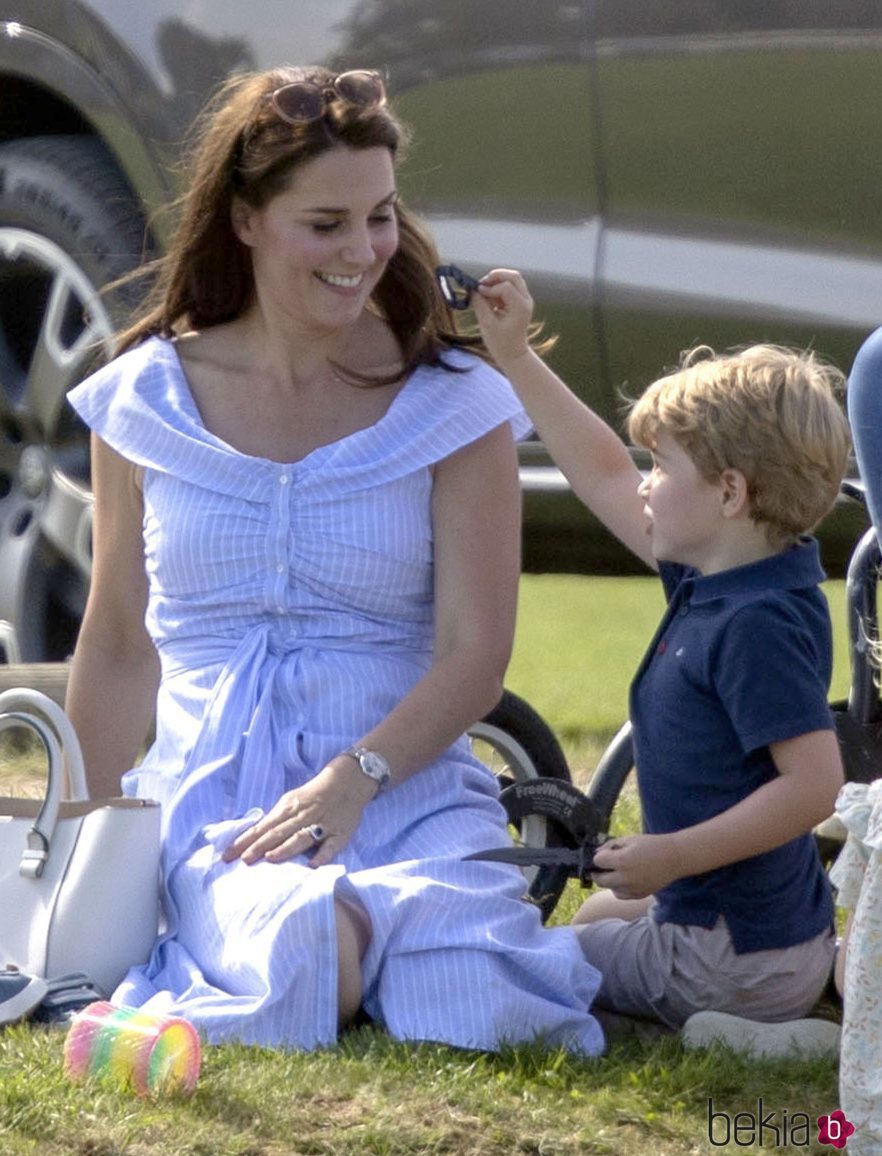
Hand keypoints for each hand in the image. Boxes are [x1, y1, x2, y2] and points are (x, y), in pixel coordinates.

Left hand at [221, 757, 375, 867]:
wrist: (348, 781)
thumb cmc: (315, 794)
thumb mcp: (292, 800)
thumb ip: (277, 819)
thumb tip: (255, 836)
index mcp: (288, 808)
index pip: (262, 827)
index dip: (245, 840)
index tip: (228, 854)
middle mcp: (302, 816)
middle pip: (277, 833)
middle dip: (259, 846)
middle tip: (243, 860)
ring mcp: (321, 825)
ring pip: (301, 837)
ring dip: (285, 848)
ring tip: (270, 858)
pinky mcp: (339, 833)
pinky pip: (331, 846)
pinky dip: (322, 855)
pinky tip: (313, 865)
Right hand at [471, 268, 534, 369]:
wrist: (513, 355)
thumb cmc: (500, 343)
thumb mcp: (487, 324)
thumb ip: (479, 304)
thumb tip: (472, 289)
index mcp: (520, 307)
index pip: (505, 287)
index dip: (489, 288)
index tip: (477, 294)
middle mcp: (526, 300)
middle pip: (513, 276)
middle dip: (495, 276)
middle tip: (480, 285)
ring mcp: (525, 300)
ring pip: (512, 279)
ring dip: (496, 282)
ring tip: (484, 294)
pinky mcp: (520, 301)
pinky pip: (509, 287)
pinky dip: (498, 288)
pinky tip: (489, 300)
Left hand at [590, 833, 682, 899]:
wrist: (674, 858)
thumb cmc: (652, 844)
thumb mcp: (629, 839)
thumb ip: (610, 845)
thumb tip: (597, 853)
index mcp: (622, 861)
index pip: (597, 861)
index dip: (599, 856)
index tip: (605, 854)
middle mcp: (625, 878)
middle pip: (599, 880)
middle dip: (598, 871)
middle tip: (604, 865)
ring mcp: (632, 889)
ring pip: (609, 888)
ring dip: (609, 880)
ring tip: (618, 871)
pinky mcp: (639, 895)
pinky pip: (621, 894)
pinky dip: (619, 888)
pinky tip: (625, 879)